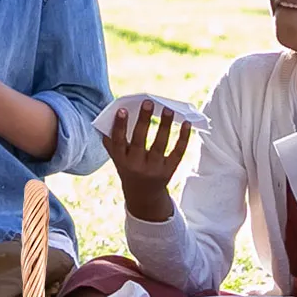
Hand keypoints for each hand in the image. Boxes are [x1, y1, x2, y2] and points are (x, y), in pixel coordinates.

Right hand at [107, 99, 190, 220]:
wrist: (143, 194)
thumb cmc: (128, 167)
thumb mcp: (117, 157)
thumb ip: (111, 139)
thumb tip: (110, 113)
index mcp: (121, 160)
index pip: (119, 142)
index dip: (120, 126)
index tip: (122, 110)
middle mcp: (137, 166)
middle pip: (140, 141)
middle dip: (144, 121)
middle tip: (148, 102)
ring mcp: (154, 169)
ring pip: (160, 145)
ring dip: (164, 126)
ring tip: (168, 109)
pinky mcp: (169, 170)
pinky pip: (177, 152)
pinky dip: (183, 138)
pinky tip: (185, 123)